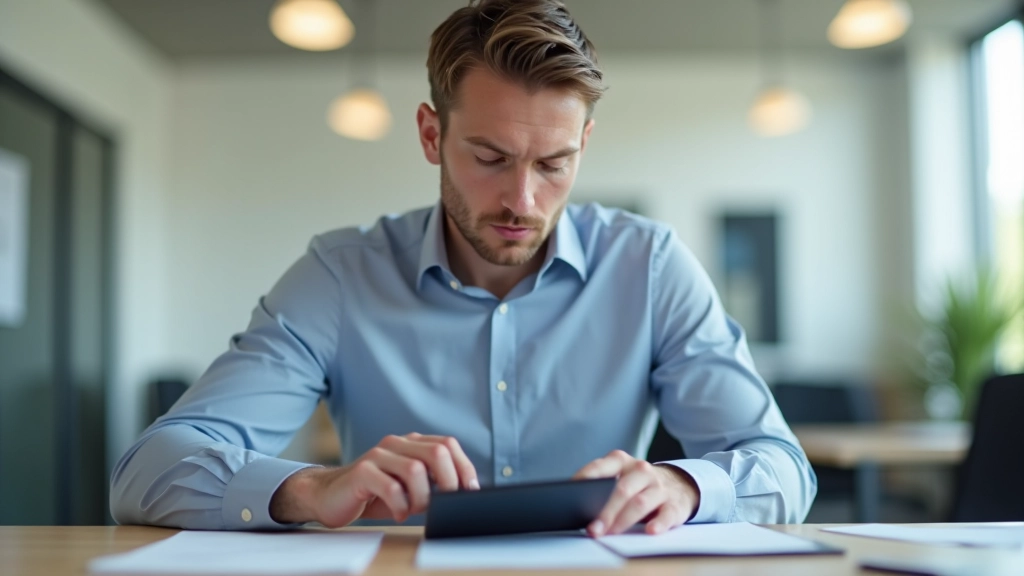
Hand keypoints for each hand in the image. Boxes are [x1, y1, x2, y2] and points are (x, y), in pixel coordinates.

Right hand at [270, 432, 478, 526]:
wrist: (330, 496)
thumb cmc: (374, 493)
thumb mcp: (409, 487)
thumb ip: (432, 482)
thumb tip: (465, 492)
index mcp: (411, 443)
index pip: (448, 445)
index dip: (464, 467)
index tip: (469, 490)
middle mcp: (396, 443)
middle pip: (437, 452)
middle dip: (448, 482)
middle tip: (443, 503)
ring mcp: (378, 454)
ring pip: (416, 470)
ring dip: (422, 497)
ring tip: (414, 510)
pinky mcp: (362, 471)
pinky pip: (390, 486)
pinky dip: (400, 505)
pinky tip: (398, 513)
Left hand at [573, 450, 698, 536]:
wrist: (678, 485)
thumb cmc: (637, 485)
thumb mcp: (620, 478)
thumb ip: (601, 487)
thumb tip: (575, 508)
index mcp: (621, 462)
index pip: (600, 468)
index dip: (585, 479)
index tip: (570, 494)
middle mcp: (641, 470)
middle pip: (621, 490)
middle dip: (605, 511)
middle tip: (592, 529)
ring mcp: (660, 487)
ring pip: (640, 503)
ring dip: (623, 520)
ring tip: (609, 533)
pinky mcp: (675, 504)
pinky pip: (666, 514)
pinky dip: (658, 523)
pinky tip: (649, 531)